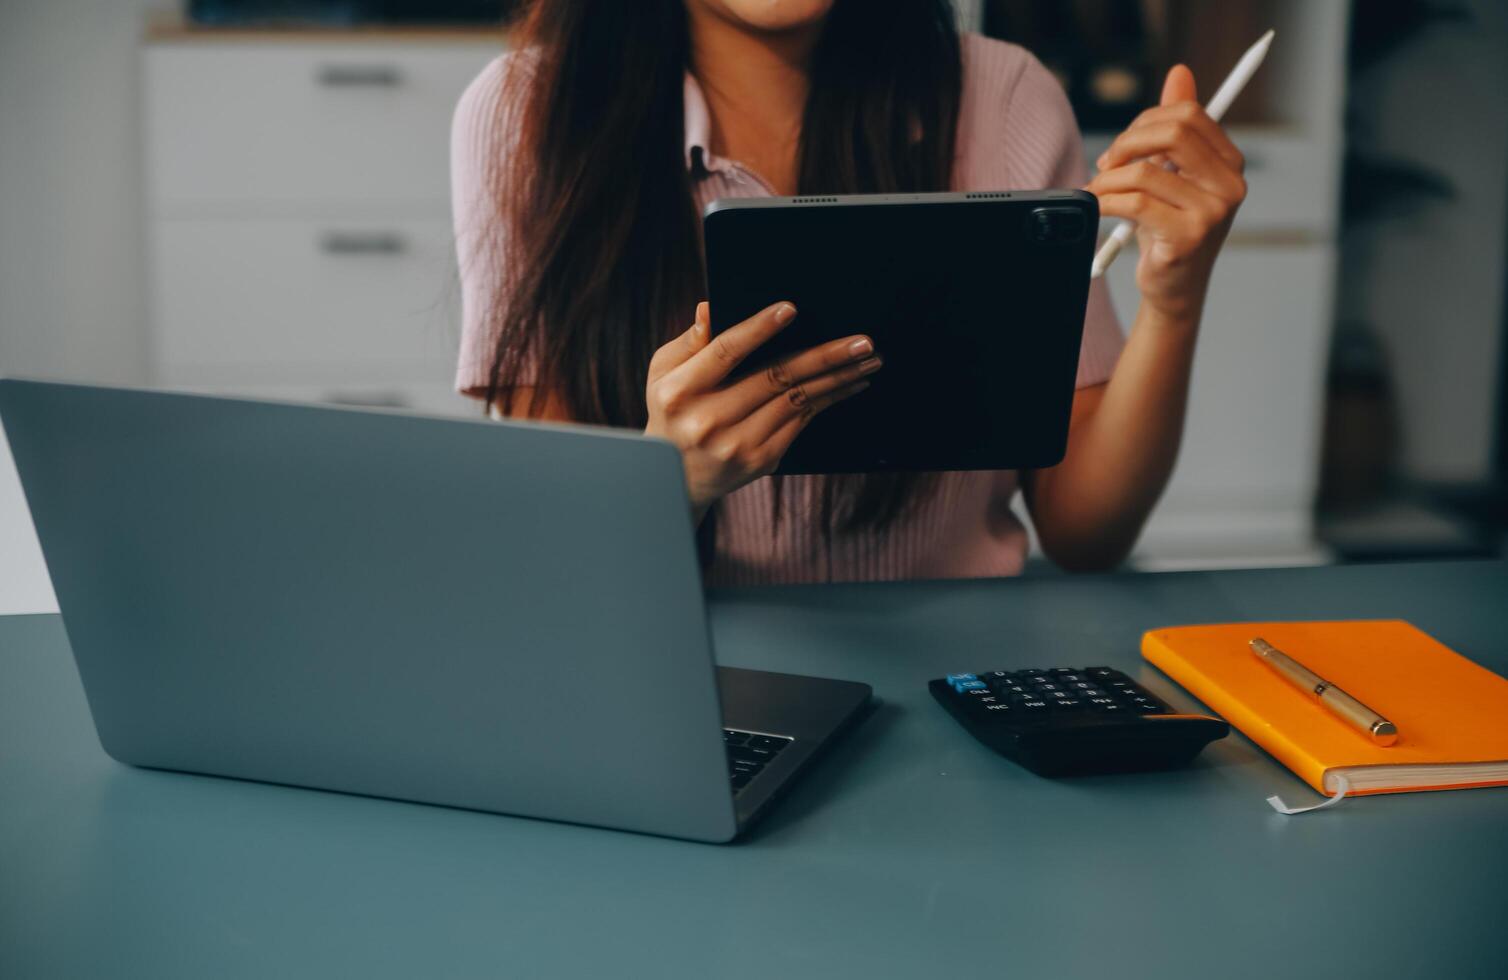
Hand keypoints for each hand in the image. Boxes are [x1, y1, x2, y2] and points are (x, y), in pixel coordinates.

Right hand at [645, 300, 880, 518]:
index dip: (758, 329)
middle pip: (775, 377)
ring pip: (797, 400)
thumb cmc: (672, 411)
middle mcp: (709, 420)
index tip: (790, 309)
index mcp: (681, 391)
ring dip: (838, 378)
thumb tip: (711, 308)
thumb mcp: (662, 373)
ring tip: (868, 359)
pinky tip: (849, 384)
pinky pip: (802, 421)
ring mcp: (738, 444)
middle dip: (825, 356)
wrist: (677, 479)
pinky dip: (829, 399)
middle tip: (863, 341)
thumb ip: (690, 342)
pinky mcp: (761, 460)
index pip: (725, 352)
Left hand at [1086, 65, 1246, 322]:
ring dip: (1107, 179)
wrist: (1173, 288)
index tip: (1124, 145)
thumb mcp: (1172, 175)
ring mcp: (1213, 212)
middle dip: (1126, 143)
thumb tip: (1179, 73)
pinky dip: (1105, 201)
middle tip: (1106, 164)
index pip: (1189, 114)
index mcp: (1230, 163)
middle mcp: (1230, 185)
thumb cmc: (1169, 228)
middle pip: (1171, 132)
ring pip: (1145, 171)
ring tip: (1098, 191)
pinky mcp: (1188, 237)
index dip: (1146, 121)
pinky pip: (1134, 203)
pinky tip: (1099, 207)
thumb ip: (1174, 128)